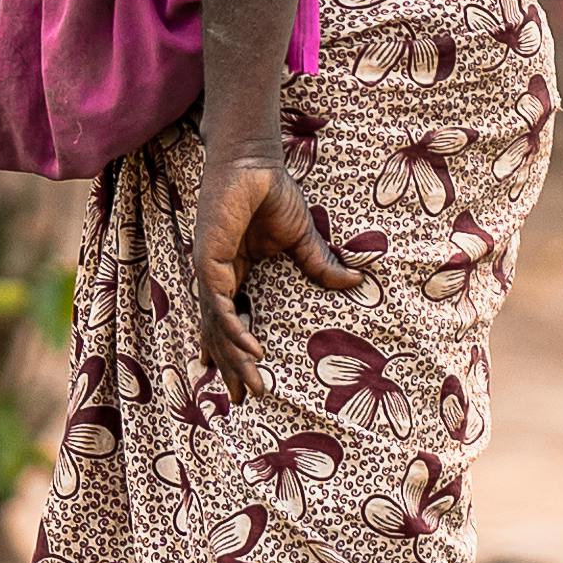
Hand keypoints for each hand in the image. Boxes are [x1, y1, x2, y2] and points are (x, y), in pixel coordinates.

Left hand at [193, 150, 363, 401]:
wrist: (254, 163)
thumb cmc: (271, 192)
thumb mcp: (300, 238)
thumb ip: (319, 264)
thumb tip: (353, 282)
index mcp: (235, 273)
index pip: (231, 321)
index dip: (235, 352)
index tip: (244, 382)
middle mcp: (218, 278)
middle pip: (220, 333)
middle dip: (232, 367)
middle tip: (246, 399)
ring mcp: (210, 272)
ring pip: (218, 327)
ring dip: (235, 359)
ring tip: (253, 387)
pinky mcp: (209, 263)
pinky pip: (221, 307)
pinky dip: (234, 332)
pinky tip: (251, 352)